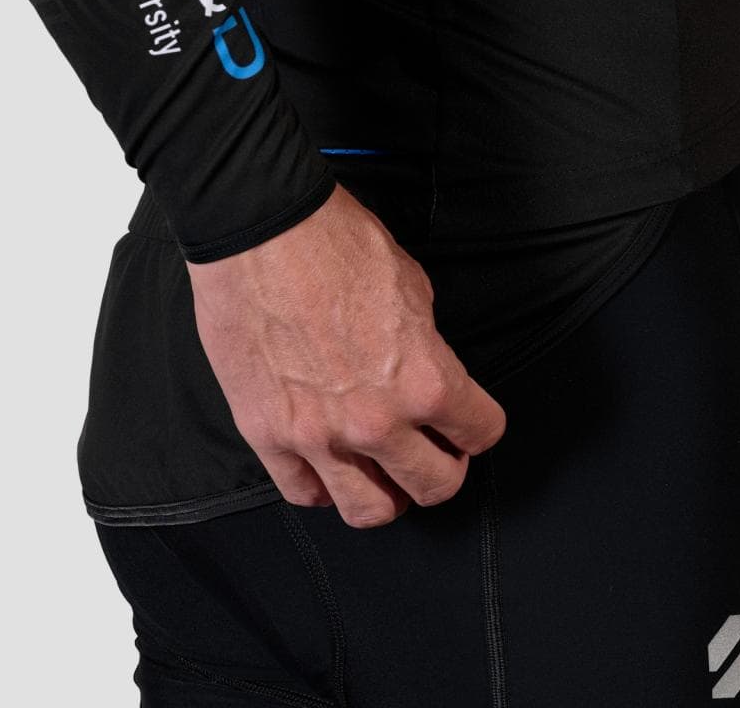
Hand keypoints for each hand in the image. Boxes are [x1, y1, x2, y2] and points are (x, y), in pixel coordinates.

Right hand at [186, 183, 506, 526]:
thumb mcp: (411, 284)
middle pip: (435, 486)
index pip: (480, 432)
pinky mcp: (268, 435)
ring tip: (382, 472)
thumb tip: (421, 363)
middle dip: (443, 468)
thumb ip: (423, 341)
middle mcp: (377, 421)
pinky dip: (323, 486)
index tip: (468, 420)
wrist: (259, 228)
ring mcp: (319, 435)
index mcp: (424, 379)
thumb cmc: (333, 241)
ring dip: (386, 493)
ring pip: (371, 511)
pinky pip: (305, 493)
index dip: (478, 424)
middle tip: (433, 450)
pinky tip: (329, 466)